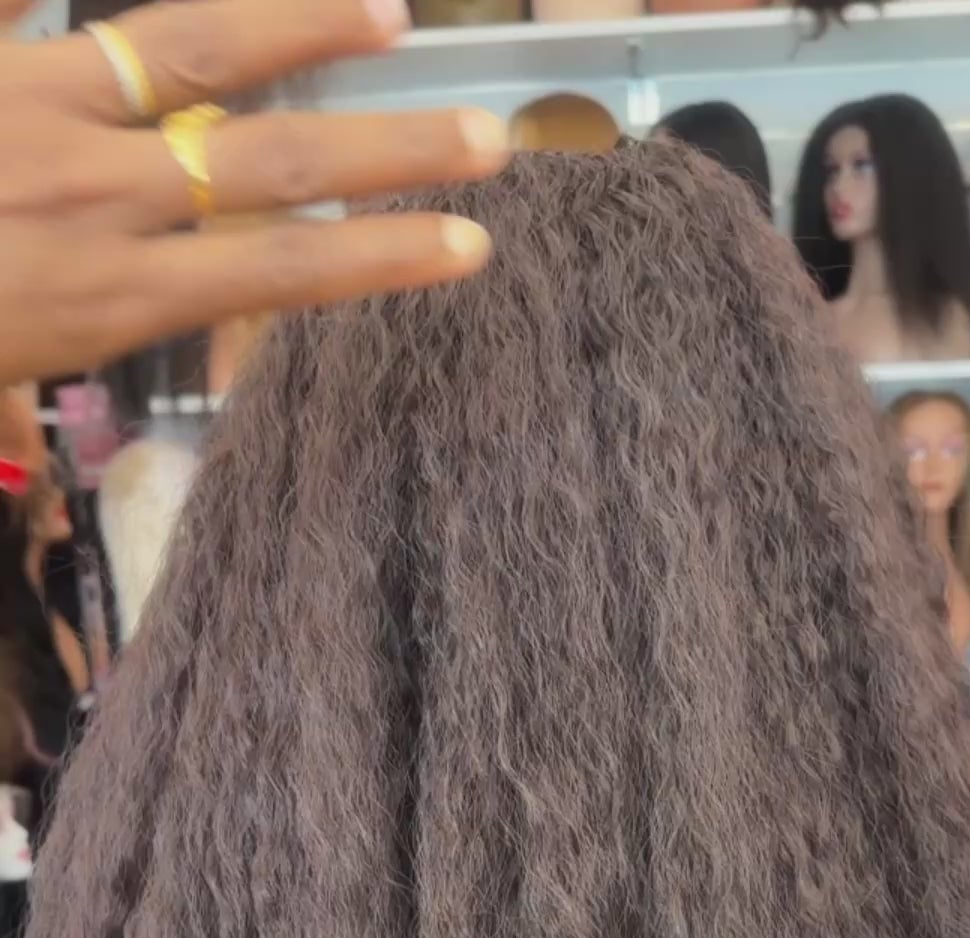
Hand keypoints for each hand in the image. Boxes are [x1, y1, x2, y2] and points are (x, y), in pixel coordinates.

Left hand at [0, 0, 507, 385]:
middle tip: (483, 133)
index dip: (379, 255)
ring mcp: (39, 106)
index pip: (276, 268)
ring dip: (298, 22)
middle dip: (388, 146)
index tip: (467, 246)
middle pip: (269, 157)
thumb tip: (56, 423)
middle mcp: (98, 192)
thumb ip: (35, 398)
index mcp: (107, 294)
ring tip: (386, 9)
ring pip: (188, 45)